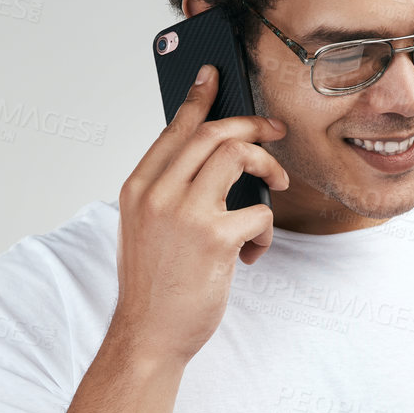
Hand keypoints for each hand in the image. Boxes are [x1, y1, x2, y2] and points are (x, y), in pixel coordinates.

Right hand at [111, 63, 288, 364]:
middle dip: (252, 125)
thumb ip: (168, 192)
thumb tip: (214, 160)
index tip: (215, 76)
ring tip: (275, 184)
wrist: (148, 335)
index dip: (198, 98)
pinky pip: (260, 211)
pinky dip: (265, 229)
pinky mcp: (215, 238)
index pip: (174, 129)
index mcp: (137, 188)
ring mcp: (185, 213)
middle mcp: (157, 193)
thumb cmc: (153, 286)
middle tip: (275, 132)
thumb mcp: (145, 228)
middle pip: (213, 133)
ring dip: (267, 166)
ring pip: (237, 156)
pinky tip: (252, 252)